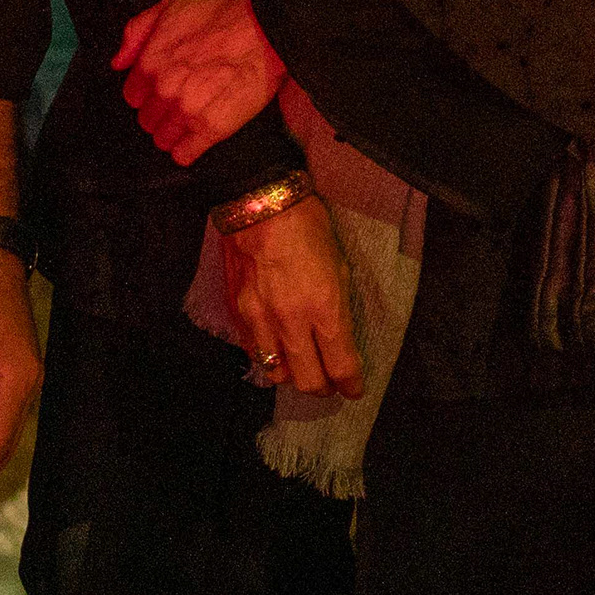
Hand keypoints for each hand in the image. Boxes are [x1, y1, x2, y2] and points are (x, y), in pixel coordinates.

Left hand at [114, 0, 285, 165]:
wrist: (269, 27)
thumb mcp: (173, 4)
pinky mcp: (212, 128)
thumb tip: (119, 61)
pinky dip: (187, 150)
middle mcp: (164, 90)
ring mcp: (187, 111)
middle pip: (147, 120)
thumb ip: (137, 32)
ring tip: (191, 120)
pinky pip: (184, 155)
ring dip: (173, 132)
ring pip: (162, 140)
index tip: (161, 89)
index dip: (147, 92)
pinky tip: (196, 139)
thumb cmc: (225, 12)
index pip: (132, 96)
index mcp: (151, 61)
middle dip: (160, 113)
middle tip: (180, 102)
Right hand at [225, 197, 361, 398]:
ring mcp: (262, 320)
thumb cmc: (309, 229)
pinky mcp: (240, 314)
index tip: (354, 388)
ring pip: (278, 374)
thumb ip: (337, 308)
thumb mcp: (339, 267)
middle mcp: (292, 322)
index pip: (341, 365)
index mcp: (325, 309)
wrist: (261, 206)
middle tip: (330, 382)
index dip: (351, 385)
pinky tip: (277, 348)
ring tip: (302, 366)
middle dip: (324, 388)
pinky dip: (269, 357)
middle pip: (309, 381)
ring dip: (294, 375)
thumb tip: (337, 335)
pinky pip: (256, 352)